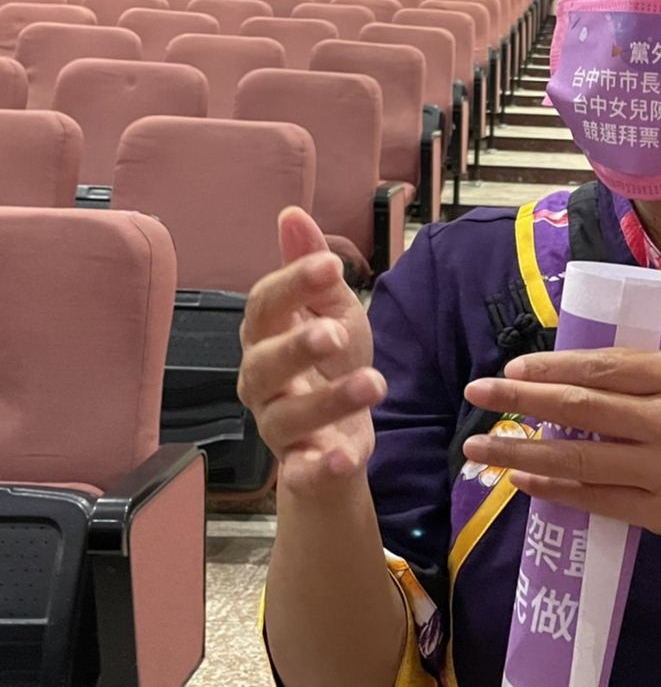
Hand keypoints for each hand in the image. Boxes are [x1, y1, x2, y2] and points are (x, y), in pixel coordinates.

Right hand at [237, 207, 385, 497]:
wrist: (341, 437)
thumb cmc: (331, 365)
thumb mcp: (333, 311)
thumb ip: (312, 270)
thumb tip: (291, 214)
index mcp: (267, 337)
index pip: (265, 306)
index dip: (292, 284)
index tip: (330, 264)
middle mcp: (262, 382)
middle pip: (265, 364)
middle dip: (298, 346)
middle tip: (335, 332)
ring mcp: (278, 427)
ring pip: (288, 417)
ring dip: (329, 400)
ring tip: (372, 383)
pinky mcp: (302, 467)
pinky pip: (302, 472)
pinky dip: (321, 467)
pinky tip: (345, 457)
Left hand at [461, 348, 660, 594]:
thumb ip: (639, 372)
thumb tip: (560, 367)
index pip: (603, 367)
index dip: (552, 367)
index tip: (512, 369)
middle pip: (582, 409)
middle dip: (521, 400)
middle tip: (476, 394)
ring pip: (579, 459)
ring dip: (522, 451)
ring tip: (480, 447)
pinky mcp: (658, 512)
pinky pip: (593, 499)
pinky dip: (553, 488)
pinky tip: (522, 477)